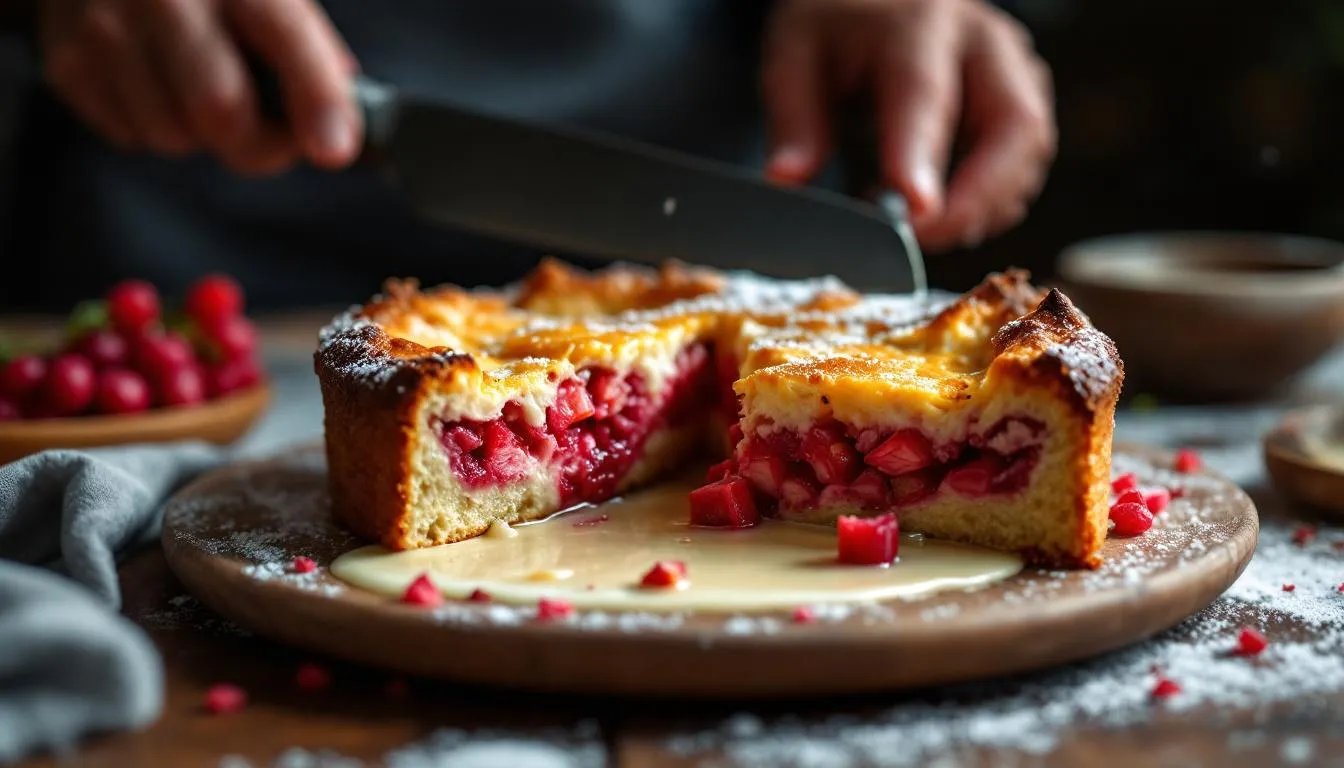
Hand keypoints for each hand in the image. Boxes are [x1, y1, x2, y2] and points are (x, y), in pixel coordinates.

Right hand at [38, 0, 361, 173]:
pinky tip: (157, 83)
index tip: (334, 148)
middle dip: (258, 142)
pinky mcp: (68, 61)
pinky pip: (132, 136)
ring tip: (200, 88)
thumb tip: (340, 122)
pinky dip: (155, 125)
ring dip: (201, 134)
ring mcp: (106, 27)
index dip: (315, 96)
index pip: (282, 34)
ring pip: (174, 136)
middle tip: (275, 133)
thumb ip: (308, 50)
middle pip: (220, 109)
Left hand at [762, 0, 1055, 250]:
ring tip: (924, 228)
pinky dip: (992, 200)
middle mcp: (982, 40)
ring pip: (1030, 148)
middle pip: (1012, 125)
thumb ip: (795, 119)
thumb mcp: (797, 55)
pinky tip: (946, 211)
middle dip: (975, 199)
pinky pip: (1026, 160)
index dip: (920, 158)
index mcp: (918, 24)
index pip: (923, 95)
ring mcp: (1014, 66)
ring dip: (986, 205)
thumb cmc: (839, 27)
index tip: (914, 212)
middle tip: (922, 240)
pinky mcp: (1024, 95)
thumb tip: (787, 180)